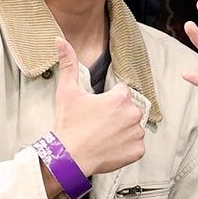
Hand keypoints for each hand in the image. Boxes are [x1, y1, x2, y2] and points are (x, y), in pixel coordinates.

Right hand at [51, 38, 144, 177]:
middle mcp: (133, 113)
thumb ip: (68, 63)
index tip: (95, 110)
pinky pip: (135, 146)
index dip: (107, 101)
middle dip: (116, 115)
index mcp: (121, 97)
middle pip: (128, 110)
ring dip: (121, 131)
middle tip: (96, 125)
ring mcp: (137, 133)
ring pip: (132, 128)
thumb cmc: (68, 125)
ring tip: (101, 137)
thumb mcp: (67, 92)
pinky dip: (125, 148)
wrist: (67, 158)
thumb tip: (60, 40)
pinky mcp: (137, 151)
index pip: (121, 93)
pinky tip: (108, 148)